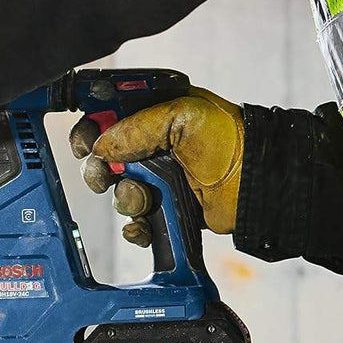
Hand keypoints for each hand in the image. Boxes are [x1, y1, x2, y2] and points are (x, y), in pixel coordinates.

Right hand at [69, 88, 244, 245]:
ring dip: (126, 198)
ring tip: (146, 197)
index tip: (86, 142)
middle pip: (104, 159)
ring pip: (117, 192)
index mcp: (153, 115)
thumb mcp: (182, 114)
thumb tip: (102, 146)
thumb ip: (135, 126)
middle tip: (107, 175)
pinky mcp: (166, 207)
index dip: (91, 128)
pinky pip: (134, 221)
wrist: (256, 182)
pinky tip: (144, 223)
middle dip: (101, 170)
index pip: (106, 117)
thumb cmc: (231, 140)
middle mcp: (152, 146)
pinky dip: (135, 227)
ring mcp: (158, 178)